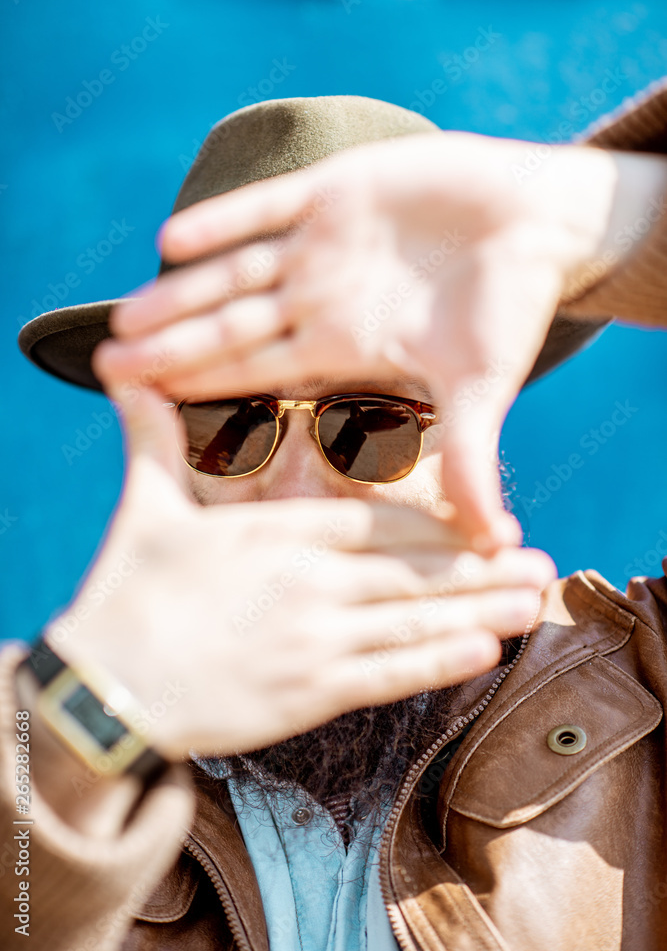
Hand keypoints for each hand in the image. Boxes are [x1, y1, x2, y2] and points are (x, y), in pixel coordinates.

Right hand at [46, 384, 554, 760]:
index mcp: (278, 534)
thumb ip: (154, 442)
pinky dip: (439, 665)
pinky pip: (388, 677)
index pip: (377, 521)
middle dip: (480, 567)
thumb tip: (127, 378)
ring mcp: (316, 641)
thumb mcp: (142, 509)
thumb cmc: (124, 596)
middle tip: (537, 562)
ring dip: (480, 612)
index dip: (437, 523)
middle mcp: (311, 583)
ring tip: (531, 604)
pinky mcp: (308, 695)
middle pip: (414, 571)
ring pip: (416, 622)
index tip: (480, 522)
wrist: (102, 690)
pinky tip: (483, 655)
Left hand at [94, 132, 617, 546]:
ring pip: (234, 271)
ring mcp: (322, 244)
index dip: (201, 386)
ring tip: (125, 314)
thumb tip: (491, 543)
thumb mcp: (484, 386)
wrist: (536, 225)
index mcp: (344, 344)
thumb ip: (473, 457)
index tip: (145, 405)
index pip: (258, 369)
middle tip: (106, 366)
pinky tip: (173, 241)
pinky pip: (267, 206)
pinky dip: (224, 220)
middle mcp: (320, 298)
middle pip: (229, 325)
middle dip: (170, 346)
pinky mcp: (336, 190)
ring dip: (181, 292)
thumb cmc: (512, 308)